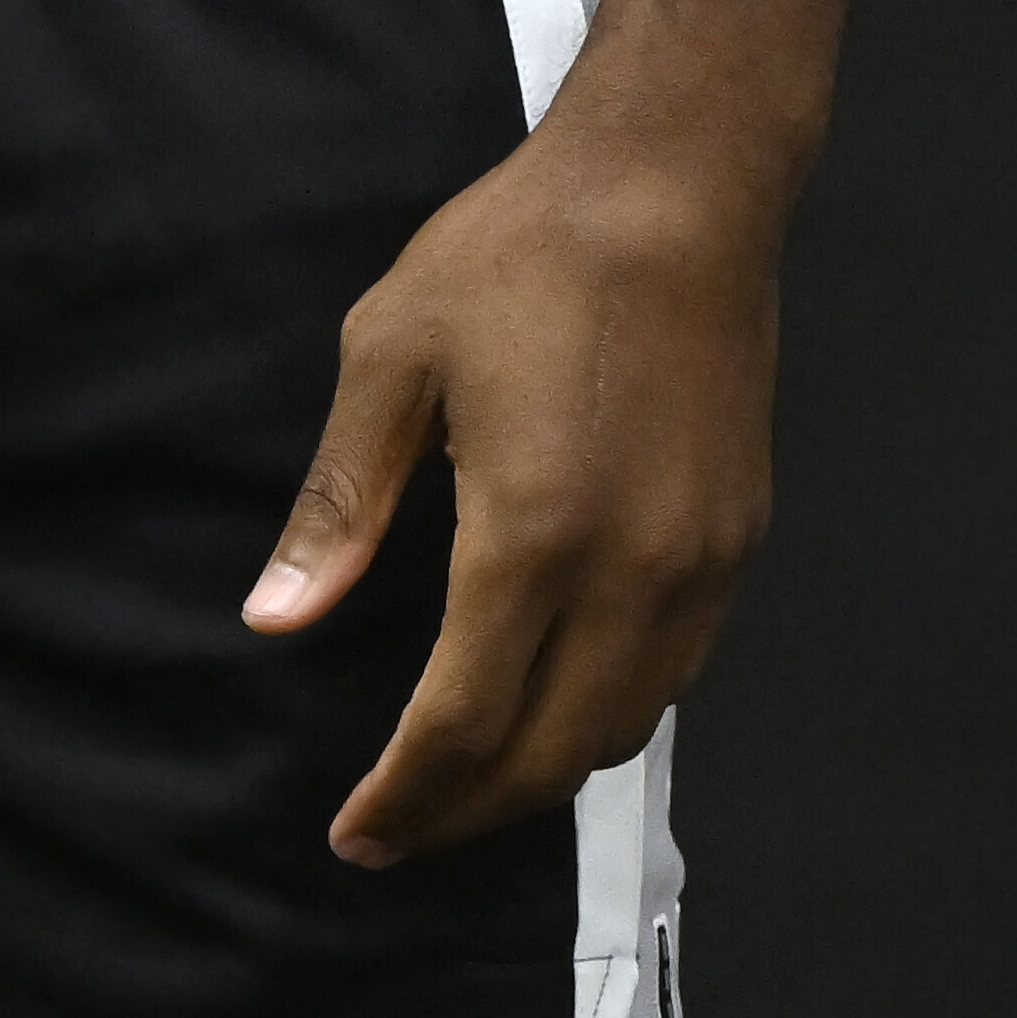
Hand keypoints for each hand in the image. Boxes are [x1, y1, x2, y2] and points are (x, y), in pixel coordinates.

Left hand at [247, 0, 849, 862]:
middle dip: (469, 812)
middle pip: (553, 755)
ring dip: (543, 773)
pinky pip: (674, 674)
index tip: (356, 832)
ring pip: (624, 726)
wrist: (679, 185)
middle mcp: (634, 575)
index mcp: (535, 535)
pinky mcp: (739, 541)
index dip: (407, 794)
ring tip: (463, 781)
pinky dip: (606, 714)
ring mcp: (702, 566)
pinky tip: (552, 699)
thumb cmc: (522, 255)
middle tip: (397, 830)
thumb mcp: (390, 355)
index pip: (466, 721)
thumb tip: (277, 617)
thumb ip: (340, 503)